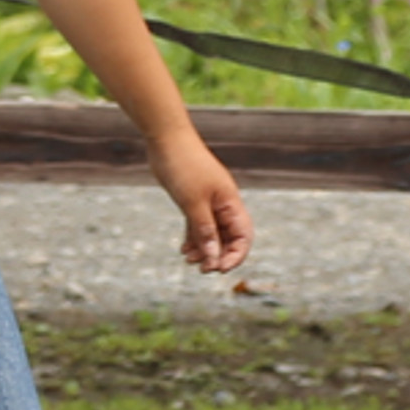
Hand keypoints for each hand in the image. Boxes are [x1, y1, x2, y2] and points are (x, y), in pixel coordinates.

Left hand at [154, 133, 252, 279]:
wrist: (165, 139)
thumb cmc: (183, 166)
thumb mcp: (193, 202)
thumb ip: (204, 231)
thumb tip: (214, 258)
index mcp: (230, 203)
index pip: (243, 236)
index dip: (235, 255)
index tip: (220, 269)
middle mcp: (223, 204)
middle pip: (229, 237)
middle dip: (218, 255)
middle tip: (202, 270)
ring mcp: (208, 202)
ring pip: (212, 233)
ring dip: (203, 249)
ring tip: (188, 261)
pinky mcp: (193, 199)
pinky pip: (198, 225)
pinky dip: (193, 238)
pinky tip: (183, 250)